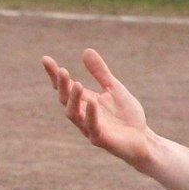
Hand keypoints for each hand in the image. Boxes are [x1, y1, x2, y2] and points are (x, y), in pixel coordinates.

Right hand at [42, 48, 153, 167]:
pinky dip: (91, 114)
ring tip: (77, 84)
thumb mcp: (114, 88)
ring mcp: (89, 127)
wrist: (143, 139)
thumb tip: (86, 50)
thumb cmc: (126, 116)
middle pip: (65, 99)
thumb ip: (100, 72)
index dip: (54, 74)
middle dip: (62, 86)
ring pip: (73, 114)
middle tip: (63, 71)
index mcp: (85, 101)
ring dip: (73, 99)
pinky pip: (92, 126)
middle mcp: (83, 114)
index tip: (45, 59)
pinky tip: (92, 101)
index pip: (65, 87)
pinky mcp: (100, 139)